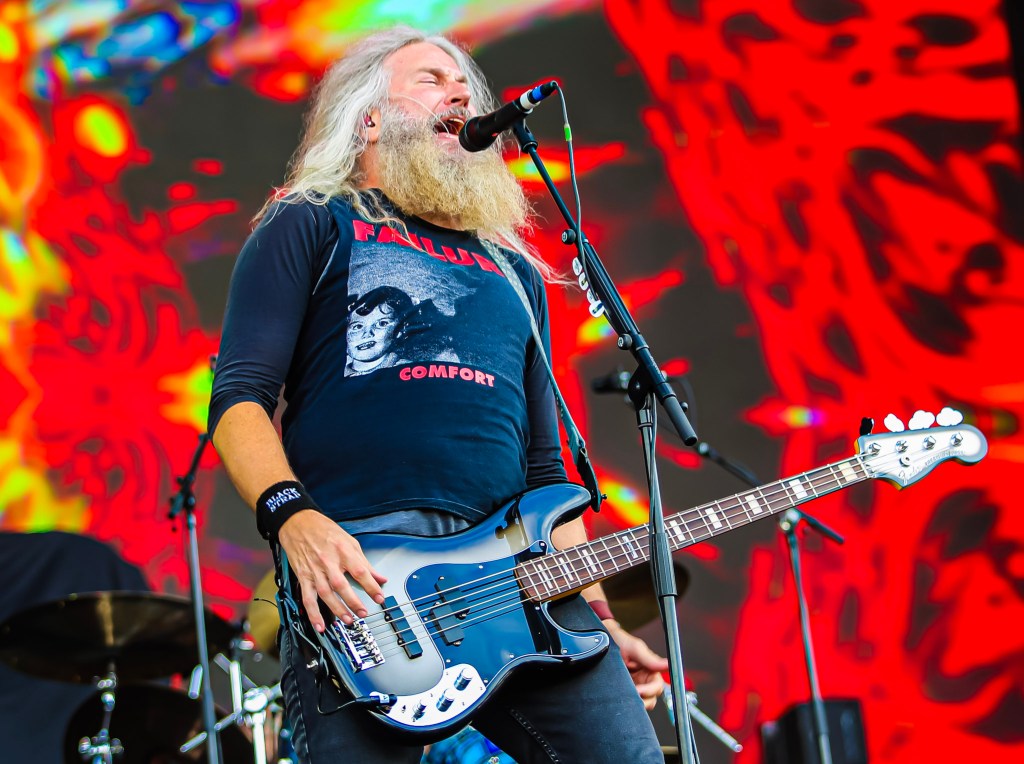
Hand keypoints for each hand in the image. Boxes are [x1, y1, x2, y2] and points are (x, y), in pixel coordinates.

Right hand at [277, 509, 386, 630]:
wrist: (298, 523)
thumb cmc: (324, 530)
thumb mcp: (349, 541)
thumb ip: (364, 561)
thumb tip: (379, 577)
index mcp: (343, 551)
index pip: (360, 571)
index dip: (371, 586)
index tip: (379, 597)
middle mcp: (328, 562)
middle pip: (342, 585)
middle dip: (354, 602)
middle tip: (364, 613)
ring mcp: (314, 570)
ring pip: (326, 594)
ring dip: (337, 609)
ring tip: (348, 620)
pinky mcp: (303, 576)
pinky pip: (308, 597)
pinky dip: (313, 613)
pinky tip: (320, 624)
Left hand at [605, 620, 667, 710]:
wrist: (599, 642)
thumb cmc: (618, 641)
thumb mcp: (635, 648)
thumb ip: (651, 659)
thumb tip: (668, 664)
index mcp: (649, 671)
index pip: (657, 687)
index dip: (650, 690)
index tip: (639, 690)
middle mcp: (643, 681)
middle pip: (651, 699)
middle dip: (643, 700)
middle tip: (630, 694)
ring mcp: (633, 688)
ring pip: (641, 703)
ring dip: (634, 703)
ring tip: (623, 695)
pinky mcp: (622, 692)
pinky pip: (628, 702)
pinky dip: (625, 703)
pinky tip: (618, 696)